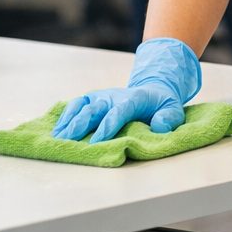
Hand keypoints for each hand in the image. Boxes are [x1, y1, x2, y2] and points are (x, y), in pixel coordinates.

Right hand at [52, 37, 201, 143]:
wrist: (153, 89)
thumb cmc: (162, 105)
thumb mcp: (174, 110)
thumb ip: (169, 118)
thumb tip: (159, 126)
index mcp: (134, 98)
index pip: (118, 111)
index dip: (107, 126)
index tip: (96, 142)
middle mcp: (114, 95)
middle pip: (95, 108)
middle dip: (81, 124)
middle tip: (68, 141)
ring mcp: (101, 96)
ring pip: (82, 106)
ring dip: (69, 121)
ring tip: (58, 138)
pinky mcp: (92, 99)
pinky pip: (76, 105)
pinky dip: (65, 116)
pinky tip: (57, 130)